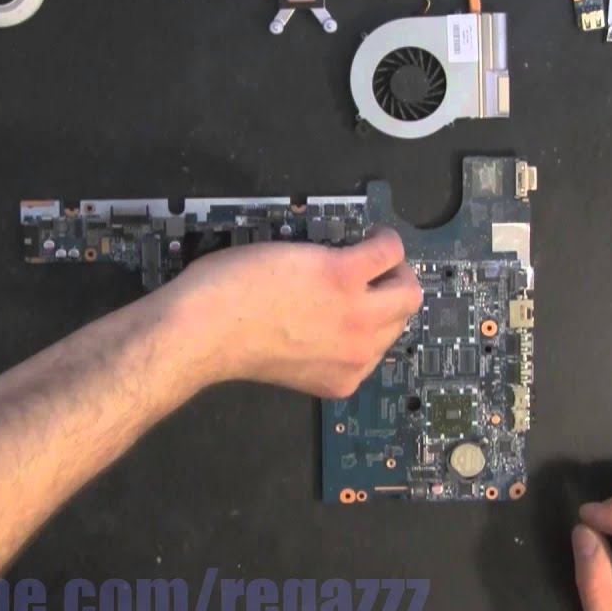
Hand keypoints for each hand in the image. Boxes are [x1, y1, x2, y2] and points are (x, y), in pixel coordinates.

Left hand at [164, 226, 421, 397]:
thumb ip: (315, 347)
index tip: (366, 300)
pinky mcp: (344, 275)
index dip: (373, 318)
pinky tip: (367, 234)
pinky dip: (383, 239)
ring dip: (395, 267)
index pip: (380, 346)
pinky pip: (387, 251)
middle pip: (402, 317)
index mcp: (342, 376)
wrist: (204, 331)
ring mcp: (356, 314)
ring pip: (407, 289)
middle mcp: (358, 352)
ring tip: (372, 252)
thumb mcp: (286, 359)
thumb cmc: (226, 341)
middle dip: (393, 293)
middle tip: (376, 274)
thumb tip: (324, 313)